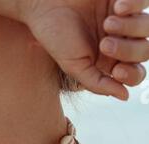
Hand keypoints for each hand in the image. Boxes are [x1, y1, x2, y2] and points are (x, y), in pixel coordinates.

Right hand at [23, 0, 148, 99]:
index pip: (135, 73)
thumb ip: (98, 84)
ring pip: (147, 28)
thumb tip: (124, 96)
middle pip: (144, 51)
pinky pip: (144, 2)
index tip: (116, 71)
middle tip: (105, 44)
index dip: (132, 75)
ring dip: (130, 28)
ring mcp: (124, 16)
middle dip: (128, 51)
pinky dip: (134, 6)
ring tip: (107, 22)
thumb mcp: (74, 67)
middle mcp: (118, 39)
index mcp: (108, 60)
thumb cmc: (55, 35)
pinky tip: (116, 6)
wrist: (43, 4)